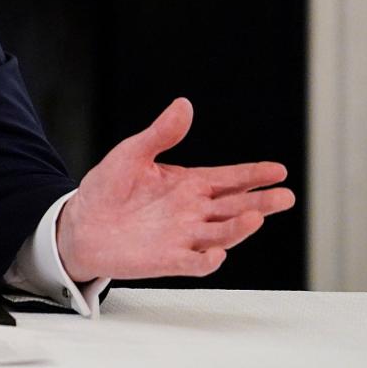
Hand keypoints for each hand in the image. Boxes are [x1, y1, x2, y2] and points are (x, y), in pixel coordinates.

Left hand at [56, 97, 294, 283]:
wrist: (81, 224)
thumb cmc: (107, 189)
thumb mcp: (132, 153)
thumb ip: (160, 134)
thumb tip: (183, 105)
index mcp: (189, 185)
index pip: (230, 179)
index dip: (254, 175)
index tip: (279, 170)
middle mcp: (193, 212)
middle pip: (235, 207)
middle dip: (261, 202)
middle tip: (285, 196)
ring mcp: (183, 237)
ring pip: (221, 234)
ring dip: (239, 228)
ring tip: (255, 216)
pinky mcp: (167, 259)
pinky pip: (193, 263)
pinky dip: (206, 260)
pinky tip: (217, 253)